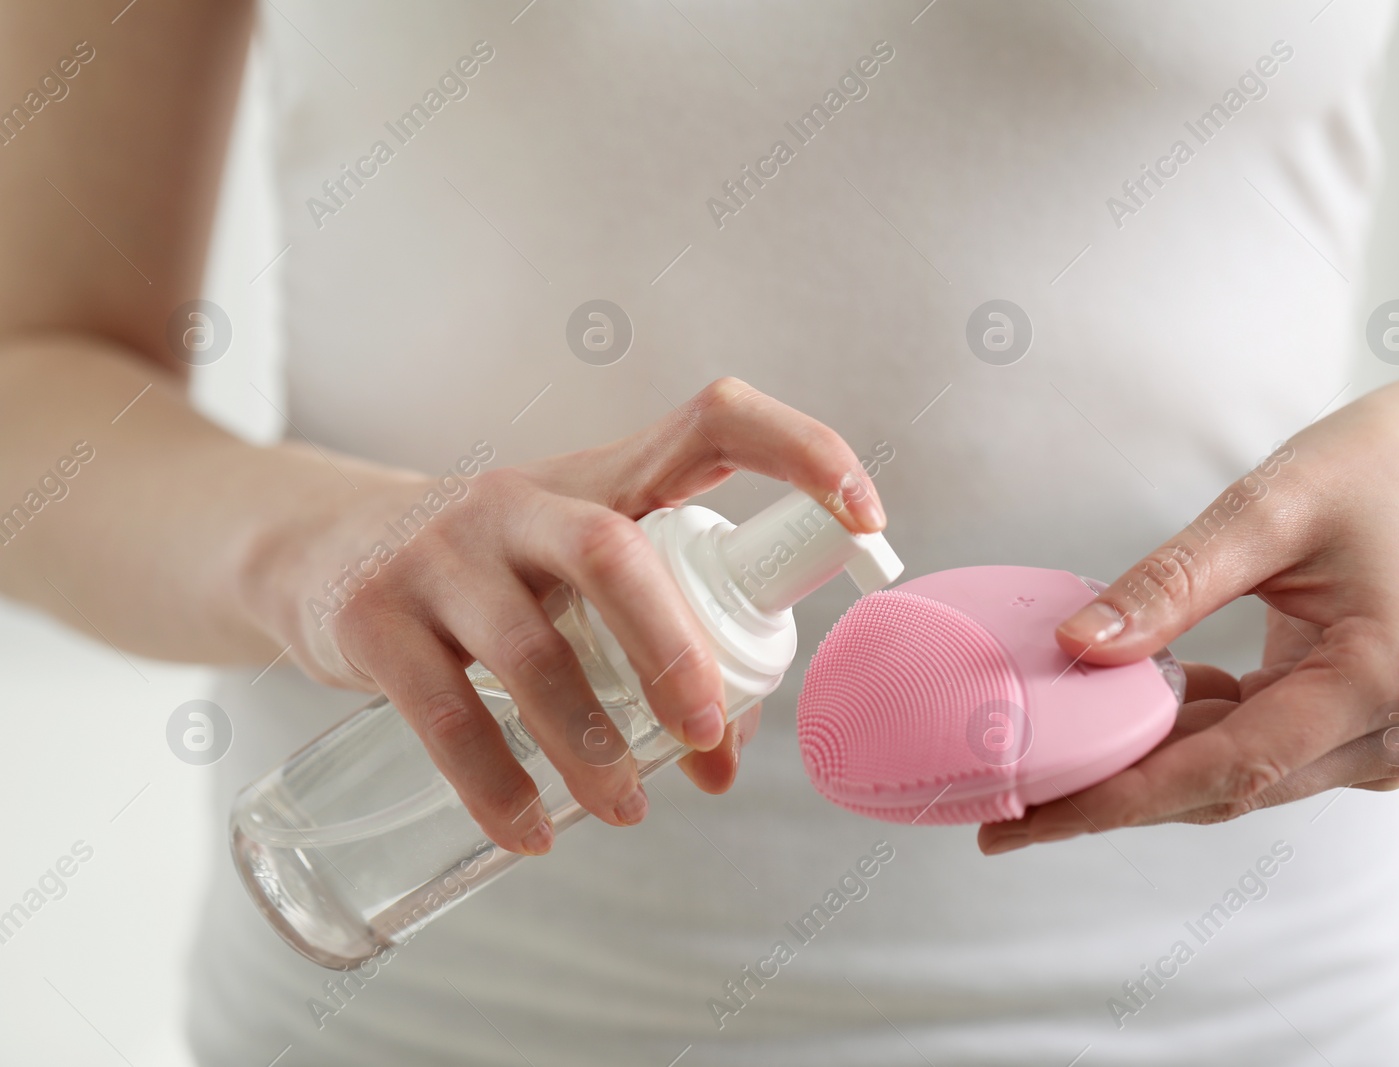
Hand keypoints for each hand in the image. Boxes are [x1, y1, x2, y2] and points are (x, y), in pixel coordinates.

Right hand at [241, 378, 883, 855]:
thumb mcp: (576, 585)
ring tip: (626, 810)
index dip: (799, 450)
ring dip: (588, 746)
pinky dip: (497, 786)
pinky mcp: (375, 619)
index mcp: (600, 477)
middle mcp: (521, 501)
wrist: (321, 553)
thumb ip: (657, 650)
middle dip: (673, 650)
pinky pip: (445, 715)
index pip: (711, 421)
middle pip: (612, 550)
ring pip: (530, 649)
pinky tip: (531, 832)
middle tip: (705, 733)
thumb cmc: (495, 575)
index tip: (866, 517)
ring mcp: (440, 553)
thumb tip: (721, 763)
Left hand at [978, 361, 1398, 853]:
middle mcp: (1390, 737)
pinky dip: (1182, 733)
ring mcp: (1377, 743)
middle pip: (1224, 786)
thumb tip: (1077, 648)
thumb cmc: (1381, 471)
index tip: (1027, 818)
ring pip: (1231, 776)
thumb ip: (1170, 585)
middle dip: (1111, 794)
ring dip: (1141, 765)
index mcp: (1383, 682)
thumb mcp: (1267, 509)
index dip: (1118, 799)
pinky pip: (1249, 747)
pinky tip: (1125, 706)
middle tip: (1004, 808)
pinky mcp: (1352, 730)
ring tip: (1043, 762)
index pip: (1226, 766)